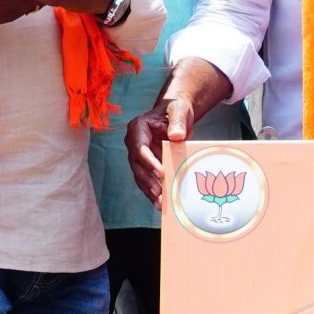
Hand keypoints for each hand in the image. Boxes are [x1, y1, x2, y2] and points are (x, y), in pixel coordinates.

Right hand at [125, 59, 233, 207]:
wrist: (175, 115)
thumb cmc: (176, 110)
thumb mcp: (179, 110)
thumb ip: (178, 122)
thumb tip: (176, 136)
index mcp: (138, 128)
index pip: (140, 148)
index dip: (148, 162)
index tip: (161, 173)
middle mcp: (134, 143)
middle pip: (137, 165)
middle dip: (148, 181)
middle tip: (160, 193)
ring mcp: (138, 155)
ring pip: (140, 175)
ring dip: (149, 190)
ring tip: (161, 203)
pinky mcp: (145, 165)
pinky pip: (146, 180)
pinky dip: (153, 191)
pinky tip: (161, 203)